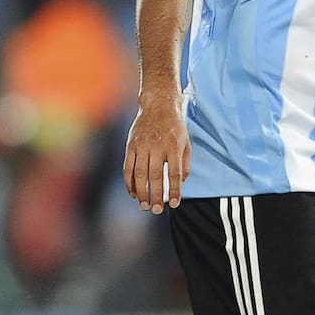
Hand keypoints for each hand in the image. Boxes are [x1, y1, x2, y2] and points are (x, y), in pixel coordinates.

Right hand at [122, 93, 189, 214]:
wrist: (158, 103)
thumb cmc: (175, 125)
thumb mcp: (186, 142)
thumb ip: (185, 163)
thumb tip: (180, 183)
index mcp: (173, 145)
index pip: (175, 173)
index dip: (174, 190)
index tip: (174, 203)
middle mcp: (157, 145)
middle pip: (156, 176)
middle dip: (156, 195)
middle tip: (157, 210)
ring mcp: (142, 144)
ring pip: (139, 173)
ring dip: (141, 192)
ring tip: (145, 205)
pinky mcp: (131, 144)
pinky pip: (128, 166)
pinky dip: (129, 182)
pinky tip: (132, 193)